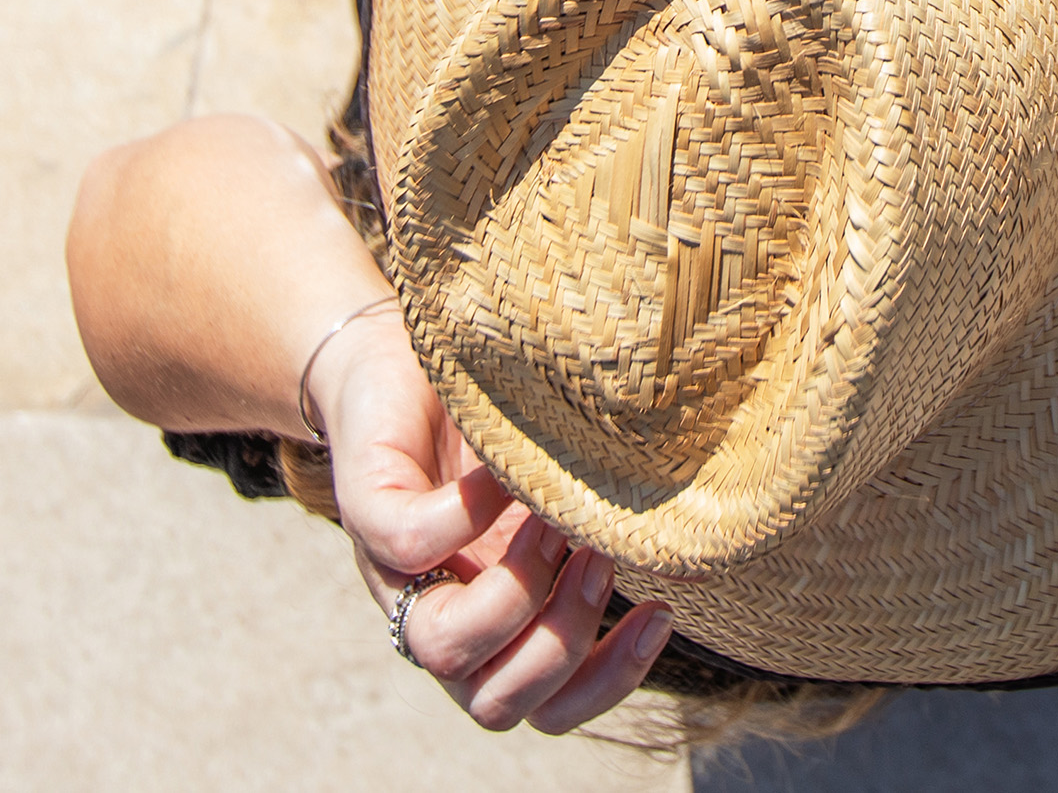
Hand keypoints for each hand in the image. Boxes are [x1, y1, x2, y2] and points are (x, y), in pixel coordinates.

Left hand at [311, 300, 674, 731]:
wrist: (391, 352)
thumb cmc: (495, 421)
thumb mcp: (561, 486)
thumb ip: (606, 528)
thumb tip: (693, 557)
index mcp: (490, 620)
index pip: (543, 704)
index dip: (608, 681)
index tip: (660, 613)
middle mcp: (441, 609)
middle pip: (495, 703)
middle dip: (563, 644)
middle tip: (598, 560)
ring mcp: (394, 569)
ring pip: (441, 650)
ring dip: (517, 594)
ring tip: (555, 520)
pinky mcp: (364, 507)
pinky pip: (409, 541)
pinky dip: (468, 513)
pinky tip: (508, 470)